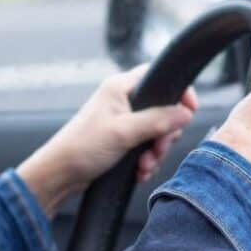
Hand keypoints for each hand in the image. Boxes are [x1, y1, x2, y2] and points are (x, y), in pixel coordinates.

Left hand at [17, 64, 197, 215]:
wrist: (60, 174)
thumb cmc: (82, 147)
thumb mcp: (124, 132)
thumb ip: (157, 121)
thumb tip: (185, 113)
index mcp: (121, 87)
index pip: (159, 76)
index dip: (178, 92)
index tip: (189, 110)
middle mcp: (123, 100)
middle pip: (163, 109)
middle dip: (165, 134)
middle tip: (157, 148)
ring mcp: (123, 121)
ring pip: (157, 132)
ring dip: (155, 152)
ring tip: (144, 165)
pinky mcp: (122, 140)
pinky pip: (147, 147)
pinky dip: (147, 160)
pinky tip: (139, 172)